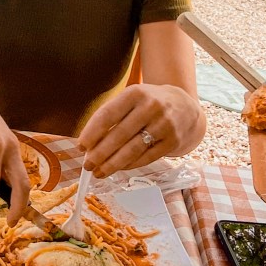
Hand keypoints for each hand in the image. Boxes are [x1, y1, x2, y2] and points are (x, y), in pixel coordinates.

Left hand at [78, 83, 204, 177]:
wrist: (184, 106)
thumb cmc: (148, 103)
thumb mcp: (132, 99)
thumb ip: (112, 116)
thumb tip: (89, 143)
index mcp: (135, 93)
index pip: (108, 114)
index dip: (92, 132)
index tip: (81, 146)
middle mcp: (151, 106)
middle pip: (119, 134)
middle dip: (100, 153)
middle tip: (87, 165)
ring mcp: (164, 124)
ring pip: (133, 149)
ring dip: (113, 163)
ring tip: (99, 172)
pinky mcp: (172, 141)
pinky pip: (147, 157)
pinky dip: (130, 165)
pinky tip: (119, 168)